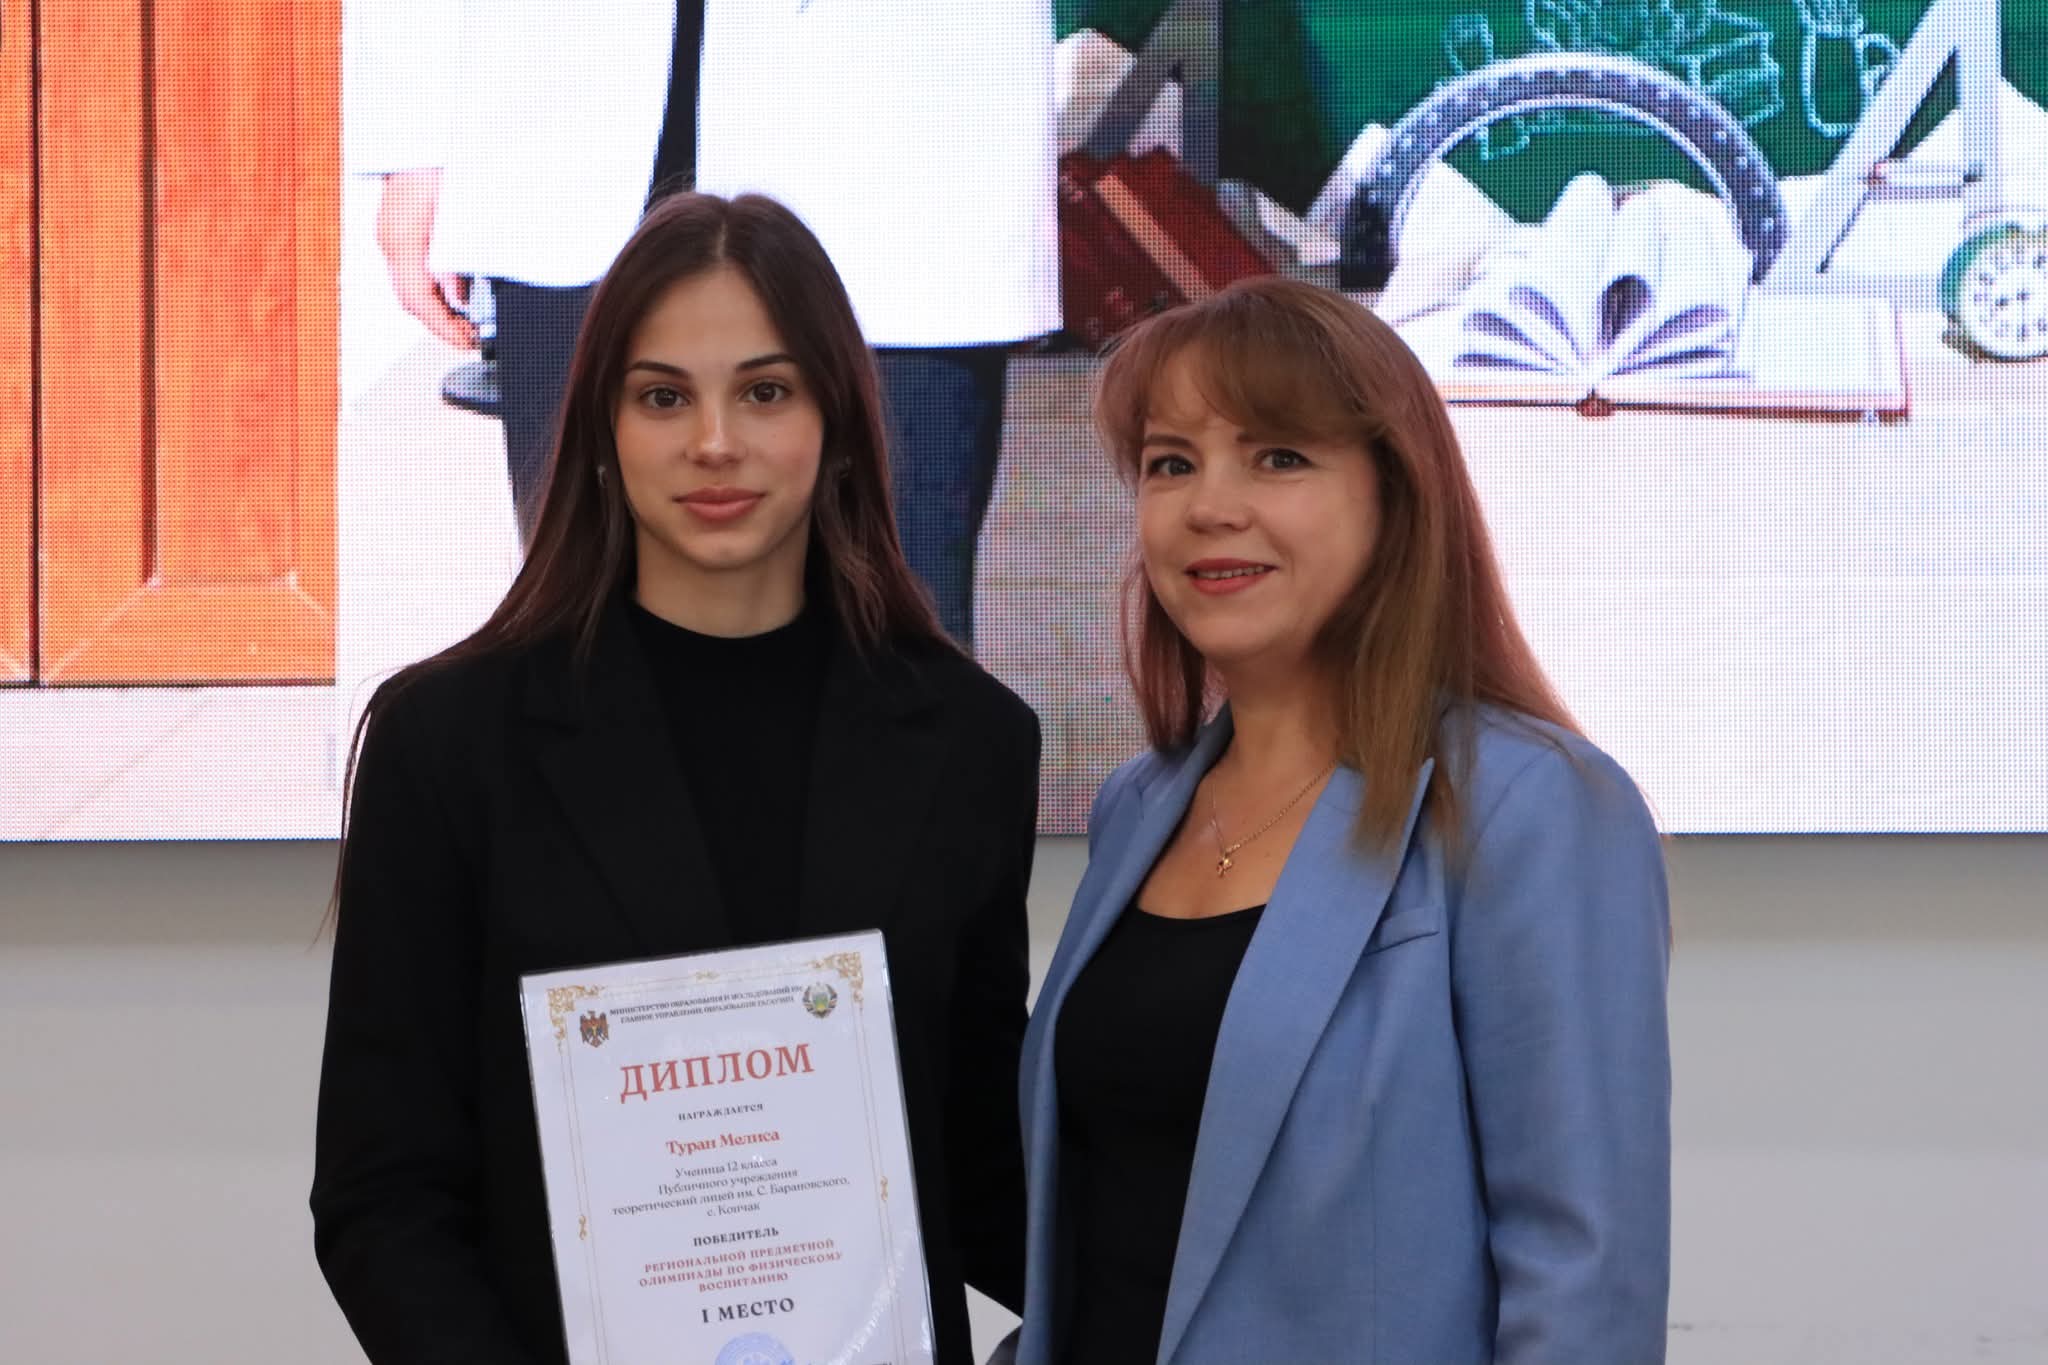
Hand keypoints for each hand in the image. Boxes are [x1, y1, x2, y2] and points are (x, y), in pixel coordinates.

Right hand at [376, 168, 478, 349]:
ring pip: (410, 284)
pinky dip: (433, 284)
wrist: (422, 129)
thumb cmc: (442, 165)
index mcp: (403, 242)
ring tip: (466, 318)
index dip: (444, 328)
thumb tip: (459, 295)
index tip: (467, 342)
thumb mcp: (460, 219)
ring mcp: (391, 234)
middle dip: (441, 322)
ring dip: (437, 305)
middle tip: (470, 335)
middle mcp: (390, 241)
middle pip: (411, 298)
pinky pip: (411, 266)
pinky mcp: (397, 227)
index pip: (419, 302)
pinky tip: (456, 288)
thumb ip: (458, 261)